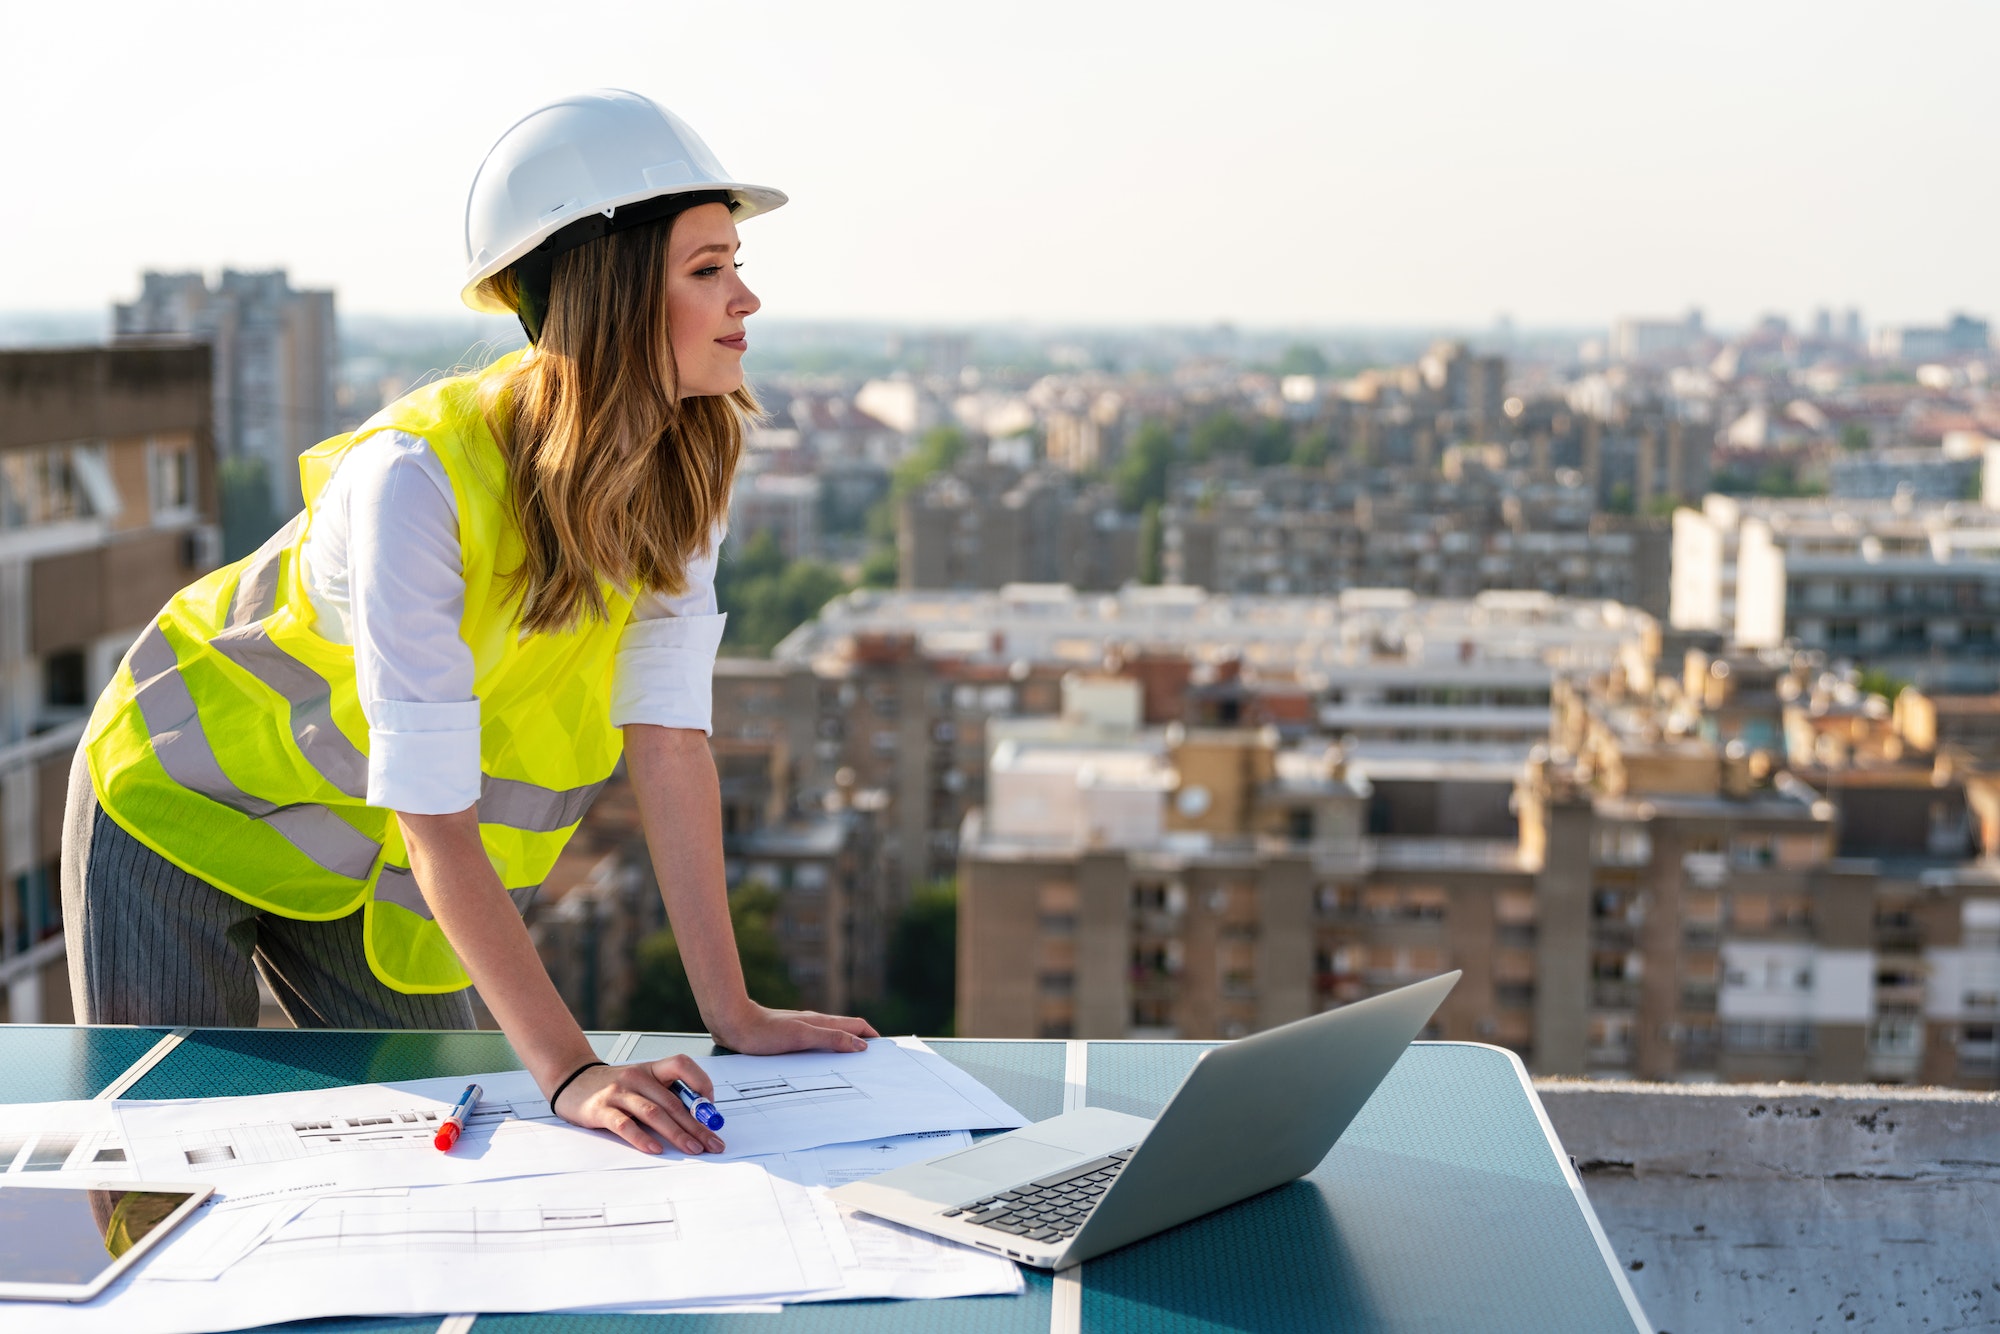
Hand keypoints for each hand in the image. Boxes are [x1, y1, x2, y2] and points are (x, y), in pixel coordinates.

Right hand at [551, 1055, 726, 1155]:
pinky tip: (655, 1148)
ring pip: (654, 1113)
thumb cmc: (614, 1086)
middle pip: (673, 1101)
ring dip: (677, 1133)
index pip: (682, 1064)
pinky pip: (625, 1125)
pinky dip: (641, 1138)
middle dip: (697, 1125)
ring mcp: (618, 1093)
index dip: (701, 1082)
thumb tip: (699, 1119)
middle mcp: (637, 1078)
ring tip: (693, 1148)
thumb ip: (666, 1096)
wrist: (572, 1080)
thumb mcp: (643, 1083)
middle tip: (713, 1143)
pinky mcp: (601, 1110)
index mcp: (651, 1069)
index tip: (711, 1107)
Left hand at [709, 1002, 879, 1055]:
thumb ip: (831, 1039)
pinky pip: (817, 1045)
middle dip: (864, 1043)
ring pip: (832, 1038)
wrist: (735, 1025)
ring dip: (846, 1049)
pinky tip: (823, 1066)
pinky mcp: (790, 1039)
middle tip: (874, 1063)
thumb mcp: (802, 1037)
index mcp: (822, 1021)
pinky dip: (828, 1053)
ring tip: (853, 1068)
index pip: (857, 1025)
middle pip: (848, 1031)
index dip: (873, 1036)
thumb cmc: (765, 1032)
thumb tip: (861, 1044)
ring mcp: (803, 1030)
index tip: (885, 1052)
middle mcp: (815, 1024)